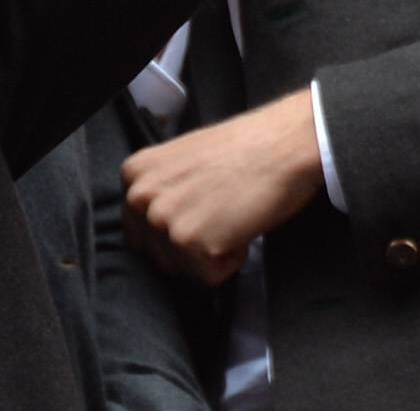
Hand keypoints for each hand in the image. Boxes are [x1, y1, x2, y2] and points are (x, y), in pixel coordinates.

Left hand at [121, 90, 325, 285]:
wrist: (285, 143)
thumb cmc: (247, 148)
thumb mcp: (185, 160)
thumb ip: (163, 189)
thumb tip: (160, 222)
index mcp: (134, 174)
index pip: (140, 231)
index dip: (177, 229)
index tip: (201, 210)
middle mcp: (139, 197)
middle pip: (158, 254)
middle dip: (192, 245)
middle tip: (222, 211)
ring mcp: (163, 219)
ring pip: (182, 268)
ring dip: (211, 252)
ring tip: (233, 212)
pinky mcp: (191, 241)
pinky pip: (210, 275)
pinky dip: (233, 259)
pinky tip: (242, 223)